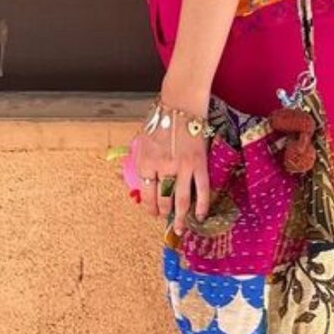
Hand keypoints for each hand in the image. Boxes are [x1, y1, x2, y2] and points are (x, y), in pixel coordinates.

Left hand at [134, 105, 209, 234]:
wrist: (181, 104)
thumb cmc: (161, 119)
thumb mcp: (142, 139)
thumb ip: (139, 159)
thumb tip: (131, 178)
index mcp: (145, 161)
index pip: (145, 193)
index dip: (149, 206)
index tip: (152, 212)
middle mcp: (162, 168)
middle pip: (162, 199)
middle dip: (163, 212)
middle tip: (166, 220)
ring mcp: (182, 168)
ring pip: (181, 200)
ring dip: (181, 218)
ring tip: (181, 229)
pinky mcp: (199, 164)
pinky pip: (201, 190)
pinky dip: (201, 205)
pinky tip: (200, 215)